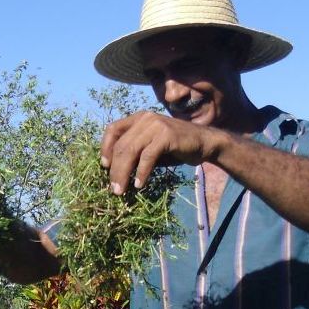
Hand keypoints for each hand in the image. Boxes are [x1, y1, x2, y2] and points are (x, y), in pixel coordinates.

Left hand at [100, 111, 226, 193]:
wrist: (205, 143)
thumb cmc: (174, 147)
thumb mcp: (149, 146)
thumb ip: (133, 152)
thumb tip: (113, 171)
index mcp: (138, 118)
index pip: (112, 130)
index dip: (105, 148)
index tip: (104, 167)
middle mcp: (145, 118)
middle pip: (121, 145)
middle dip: (114, 169)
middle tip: (114, 188)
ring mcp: (156, 125)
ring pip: (131, 151)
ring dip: (124, 173)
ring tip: (121, 190)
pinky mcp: (166, 135)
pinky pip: (147, 156)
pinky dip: (141, 172)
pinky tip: (140, 184)